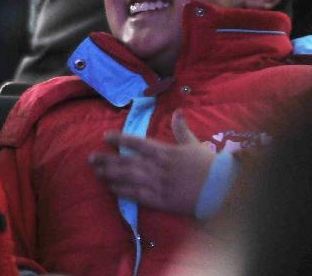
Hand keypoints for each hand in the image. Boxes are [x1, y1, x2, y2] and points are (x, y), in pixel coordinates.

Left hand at [88, 110, 214, 215]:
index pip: (136, 142)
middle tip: (90, 158)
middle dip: (106, 159)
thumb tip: (178, 111)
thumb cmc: (208, 166)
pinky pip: (136, 195)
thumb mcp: (194, 144)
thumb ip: (181, 129)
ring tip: (95, 172)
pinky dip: (122, 191)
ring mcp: (157, 184)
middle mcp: (156, 167)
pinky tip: (110, 188)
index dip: (119, 138)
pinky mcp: (159, 200)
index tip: (105, 136)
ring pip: (127, 178)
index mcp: (164, 151)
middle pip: (125, 161)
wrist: (221, 191)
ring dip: (109, 174)